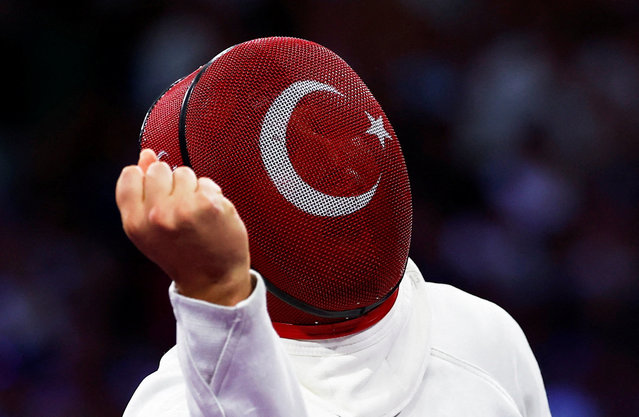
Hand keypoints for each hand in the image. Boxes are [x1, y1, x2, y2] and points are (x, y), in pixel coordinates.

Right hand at [115, 149, 251, 305]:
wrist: (213, 280)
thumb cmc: (182, 252)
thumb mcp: (150, 227)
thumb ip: (143, 190)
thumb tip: (145, 154)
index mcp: (134, 222)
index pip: (130, 174)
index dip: (147, 180)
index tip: (159, 197)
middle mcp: (155, 216)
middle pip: (158, 168)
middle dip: (171, 184)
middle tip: (179, 212)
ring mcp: (182, 209)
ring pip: (184, 172)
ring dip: (192, 189)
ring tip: (196, 216)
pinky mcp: (208, 205)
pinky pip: (206, 182)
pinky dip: (212, 195)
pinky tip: (212, 216)